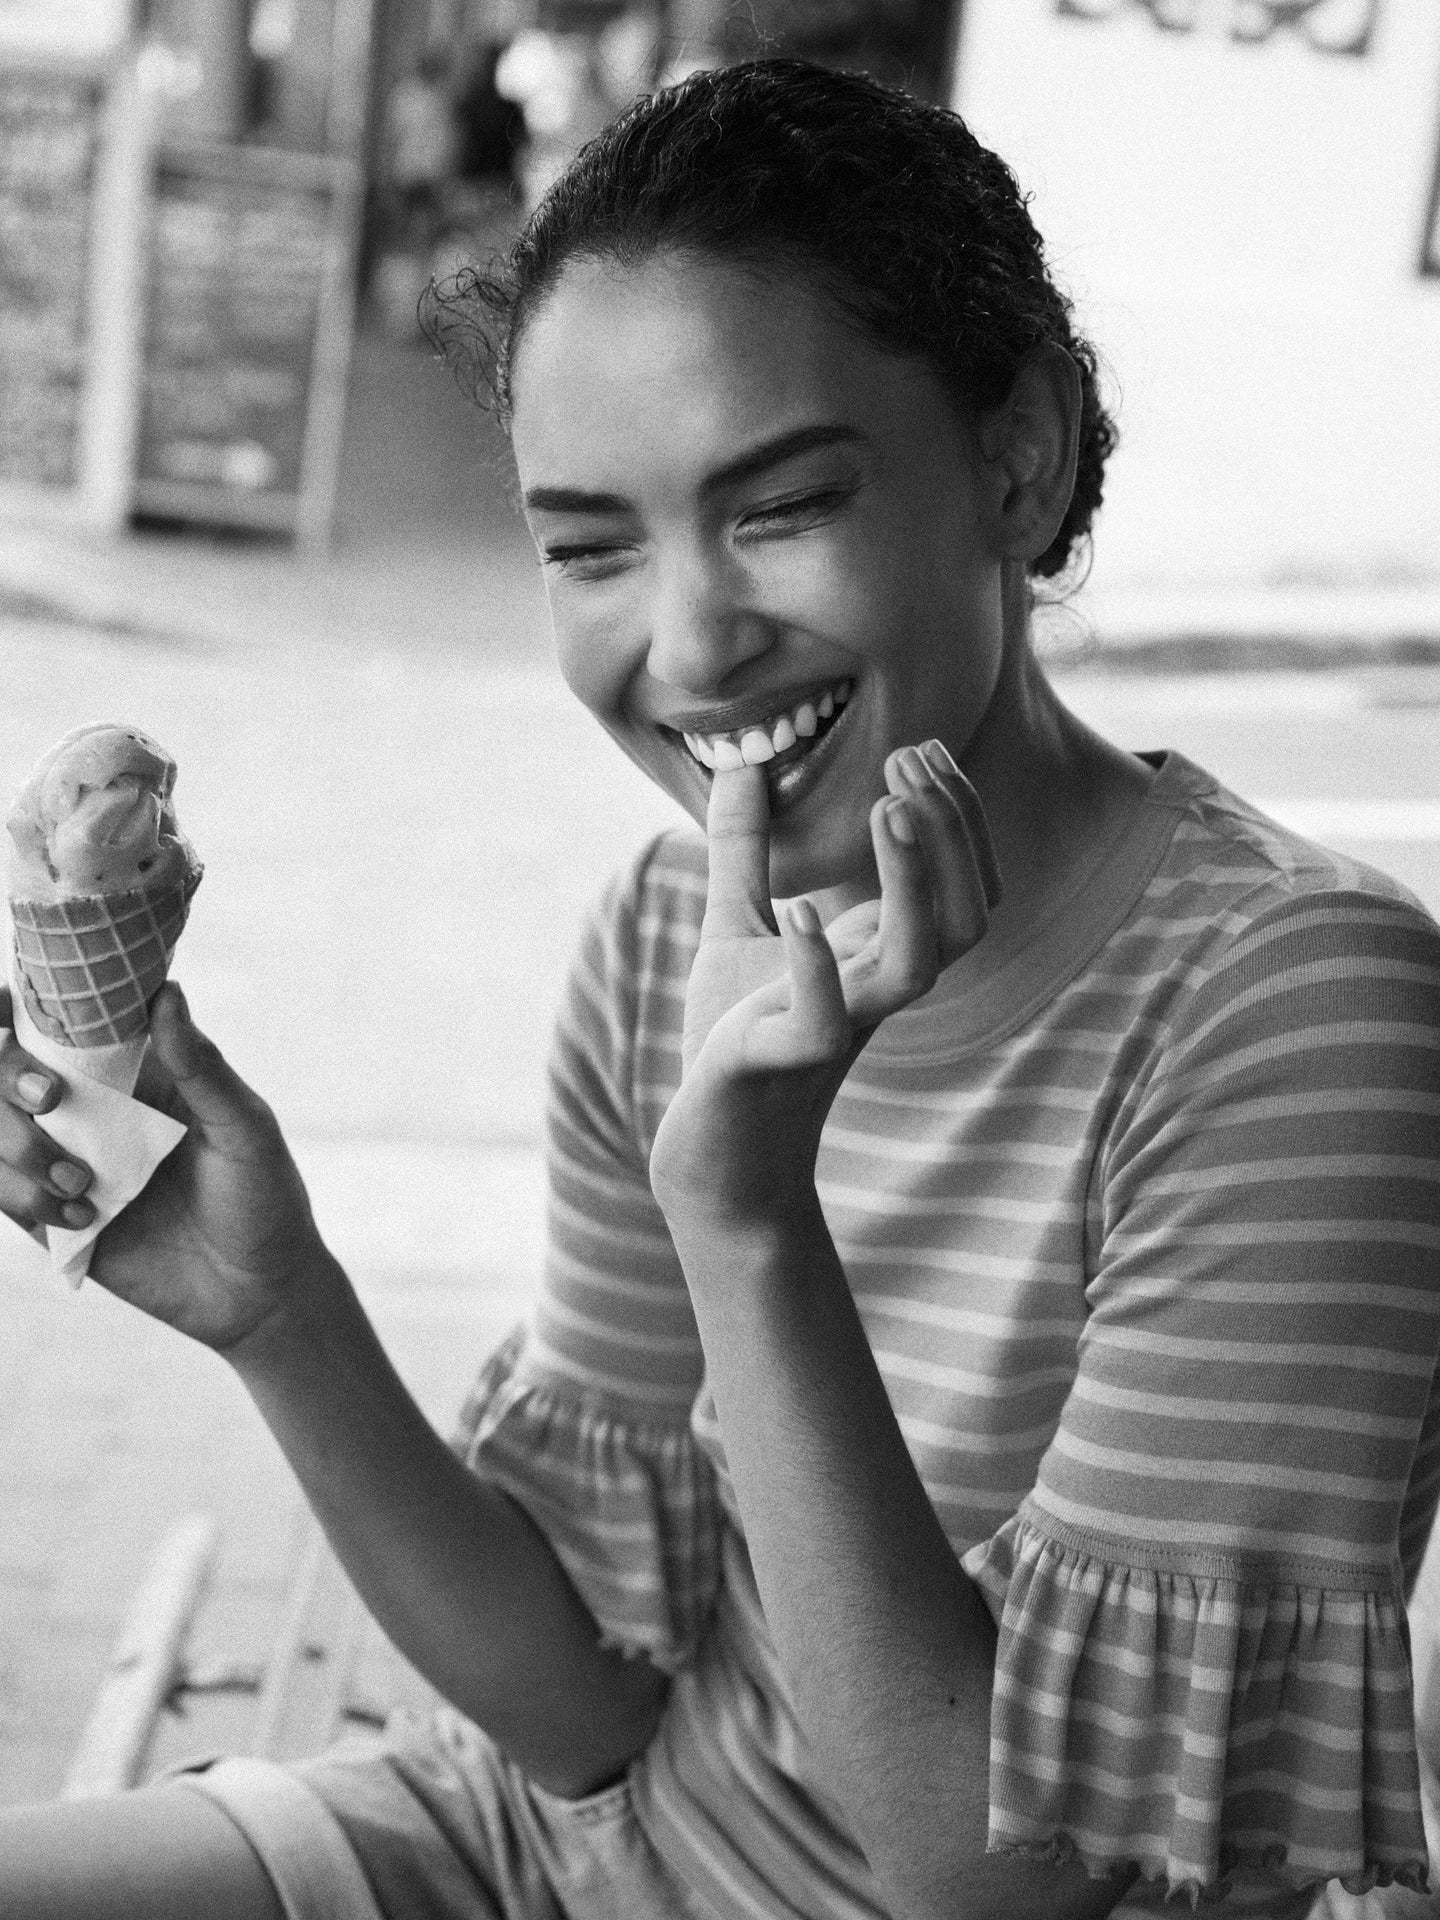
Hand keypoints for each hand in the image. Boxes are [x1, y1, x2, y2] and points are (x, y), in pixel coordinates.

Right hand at [0, 982, 323, 1351]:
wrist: (258, 1292)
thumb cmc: (264, 1197)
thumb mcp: (243, 1128)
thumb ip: (200, 1066)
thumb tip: (167, 992)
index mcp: (134, 1072)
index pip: (59, 1023)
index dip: (20, 1011)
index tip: (10, 1011)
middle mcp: (90, 1111)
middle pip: (4, 1071)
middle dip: (5, 1075)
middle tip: (48, 1099)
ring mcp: (65, 1162)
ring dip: (17, 1148)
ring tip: (81, 1186)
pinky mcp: (51, 1219)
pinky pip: (0, 1190)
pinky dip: (20, 1194)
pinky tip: (82, 1216)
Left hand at [653, 739, 998, 1232]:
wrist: (708, 1153)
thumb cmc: (732, 1043)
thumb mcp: (737, 925)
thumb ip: (744, 848)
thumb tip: (744, 762)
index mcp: (877, 957)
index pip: (959, 886)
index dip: (957, 817)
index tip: (921, 748)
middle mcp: (874, 993)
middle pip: (962, 918)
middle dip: (951, 835)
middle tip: (910, 761)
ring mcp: (836, 1030)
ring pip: (915, 966)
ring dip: (913, 886)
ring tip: (889, 810)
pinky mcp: (781, 1065)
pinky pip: (822, 1023)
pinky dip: (817, 967)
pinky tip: (802, 911)